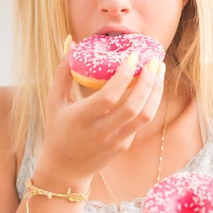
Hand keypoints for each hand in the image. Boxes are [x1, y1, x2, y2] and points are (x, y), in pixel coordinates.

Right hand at [34, 52, 164, 185]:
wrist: (65, 169)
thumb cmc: (57, 130)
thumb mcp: (54, 101)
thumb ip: (63, 72)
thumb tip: (72, 43)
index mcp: (83, 118)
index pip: (110, 96)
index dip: (124, 76)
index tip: (133, 57)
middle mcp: (101, 131)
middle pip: (134, 107)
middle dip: (149, 82)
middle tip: (153, 61)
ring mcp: (115, 140)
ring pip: (145, 116)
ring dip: (156, 92)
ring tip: (159, 72)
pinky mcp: (124, 145)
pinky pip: (141, 122)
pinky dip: (149, 102)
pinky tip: (150, 87)